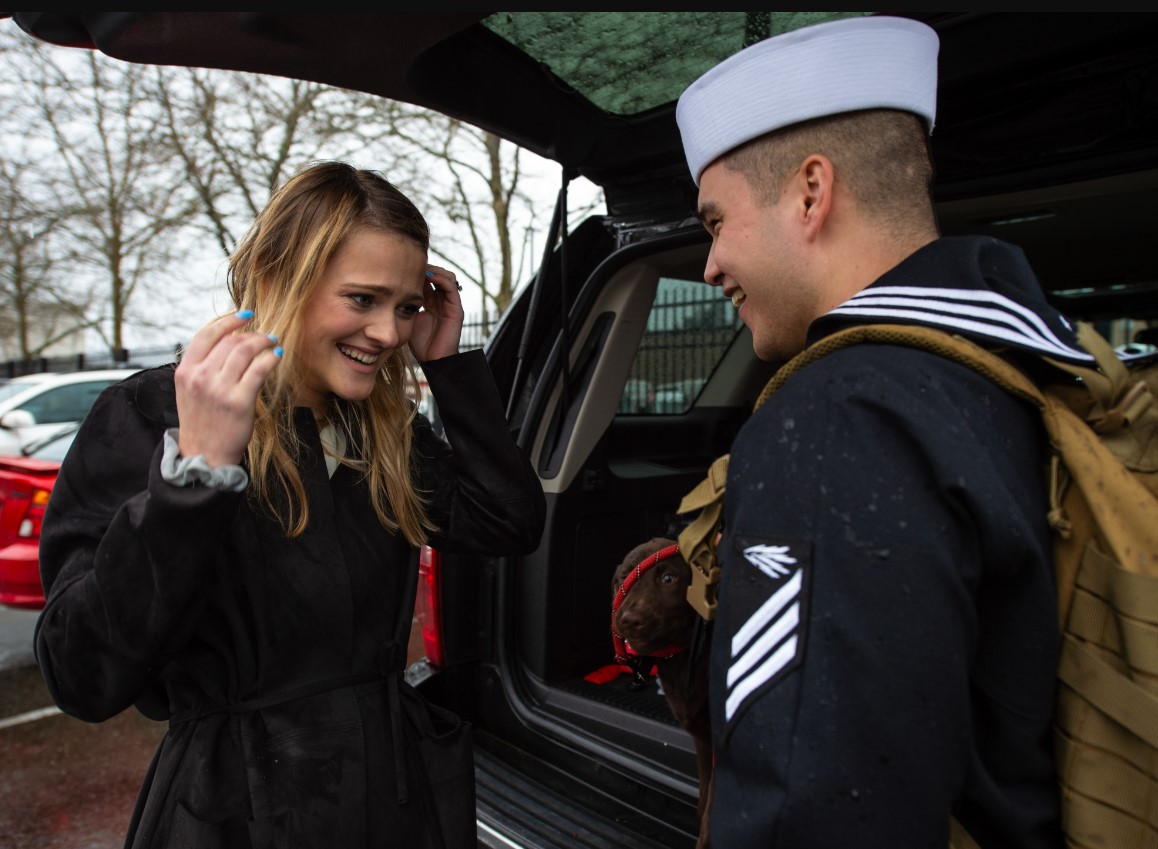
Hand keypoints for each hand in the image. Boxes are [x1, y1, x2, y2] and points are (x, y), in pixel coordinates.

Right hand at [174, 311, 281, 466]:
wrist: (204, 455)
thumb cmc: (202, 421)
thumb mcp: (190, 390)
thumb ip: (202, 366)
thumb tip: (229, 340)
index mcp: (185, 371)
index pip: (206, 334)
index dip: (228, 320)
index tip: (245, 315)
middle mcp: (200, 377)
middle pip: (230, 341)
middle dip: (251, 334)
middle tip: (265, 336)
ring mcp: (219, 389)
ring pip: (245, 351)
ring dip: (263, 342)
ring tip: (272, 342)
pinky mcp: (239, 401)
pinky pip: (259, 369)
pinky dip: (271, 358)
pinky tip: (277, 356)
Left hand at [409, 264, 463, 361]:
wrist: (432, 360)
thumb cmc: (420, 343)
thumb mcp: (408, 317)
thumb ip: (405, 302)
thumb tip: (393, 288)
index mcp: (431, 301)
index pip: (426, 278)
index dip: (416, 270)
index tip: (402, 264)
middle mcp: (442, 300)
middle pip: (436, 274)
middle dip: (424, 267)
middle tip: (410, 262)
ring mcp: (450, 304)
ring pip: (446, 276)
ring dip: (434, 269)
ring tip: (420, 268)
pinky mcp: (456, 309)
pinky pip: (451, 287)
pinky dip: (440, 278)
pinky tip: (428, 276)